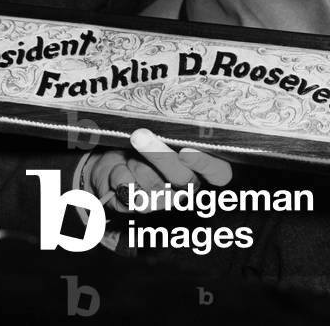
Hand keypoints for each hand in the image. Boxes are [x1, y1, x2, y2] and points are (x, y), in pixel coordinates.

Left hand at [82, 128, 232, 211]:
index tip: (185, 151)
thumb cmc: (141, 135)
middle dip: (160, 157)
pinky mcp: (140, 206)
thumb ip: (166, 129)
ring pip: (157, 189)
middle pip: (184, 180)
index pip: (218, 173)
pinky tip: (118, 166)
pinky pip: (132, 197)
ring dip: (137, 166)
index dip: (205, 164)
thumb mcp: (155, 128)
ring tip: (128, 152)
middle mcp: (186, 186)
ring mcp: (165, 199)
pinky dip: (121, 176)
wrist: (111, 153)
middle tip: (139, 136)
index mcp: (200, 165)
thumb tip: (164, 122)